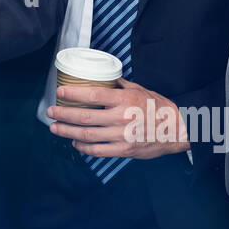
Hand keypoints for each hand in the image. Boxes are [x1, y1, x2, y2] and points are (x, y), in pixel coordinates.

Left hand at [47, 79, 188, 159]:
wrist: (177, 130)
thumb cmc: (158, 107)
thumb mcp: (140, 89)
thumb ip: (119, 85)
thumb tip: (102, 78)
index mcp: (125, 100)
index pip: (93, 96)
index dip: (73, 94)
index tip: (60, 93)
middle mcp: (122, 118)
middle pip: (84, 117)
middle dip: (63, 115)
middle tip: (51, 112)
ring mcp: (122, 136)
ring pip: (87, 136)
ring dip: (67, 132)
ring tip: (55, 128)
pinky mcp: (124, 150)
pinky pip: (98, 150)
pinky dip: (83, 147)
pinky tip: (74, 142)